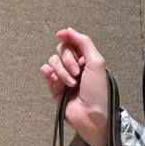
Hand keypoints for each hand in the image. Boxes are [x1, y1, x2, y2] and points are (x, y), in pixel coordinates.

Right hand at [40, 27, 108, 145]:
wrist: (91, 115)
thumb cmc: (98, 93)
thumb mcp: (96, 62)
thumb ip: (83, 42)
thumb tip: (68, 30)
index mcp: (86, 60)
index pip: (72, 42)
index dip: (68, 38)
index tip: (62, 35)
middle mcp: (74, 67)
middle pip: (61, 50)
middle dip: (68, 60)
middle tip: (78, 73)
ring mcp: (64, 77)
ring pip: (53, 61)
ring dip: (62, 72)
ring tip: (72, 84)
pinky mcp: (55, 87)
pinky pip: (46, 72)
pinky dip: (49, 73)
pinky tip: (55, 79)